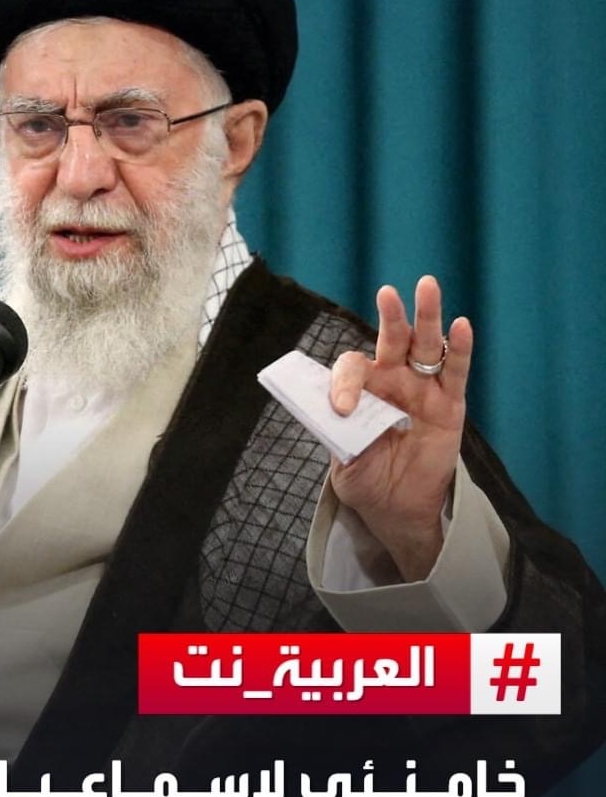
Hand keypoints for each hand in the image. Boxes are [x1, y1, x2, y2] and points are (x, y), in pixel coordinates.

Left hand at [328, 275, 471, 580]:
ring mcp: (423, 390)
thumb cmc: (365, 479)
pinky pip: (456, 372)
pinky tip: (461, 325)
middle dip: (392, 315)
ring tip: (427, 286)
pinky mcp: (450, 405)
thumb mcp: (342, 459)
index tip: (343, 411)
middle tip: (386, 292)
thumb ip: (337, 432)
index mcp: (361, 390)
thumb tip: (335, 410)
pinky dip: (460, 348)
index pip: (353, 368)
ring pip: (427, 346)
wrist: (394, 510)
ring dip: (427, 317)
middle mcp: (392, 382)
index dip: (345, 383)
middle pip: (393, 340)